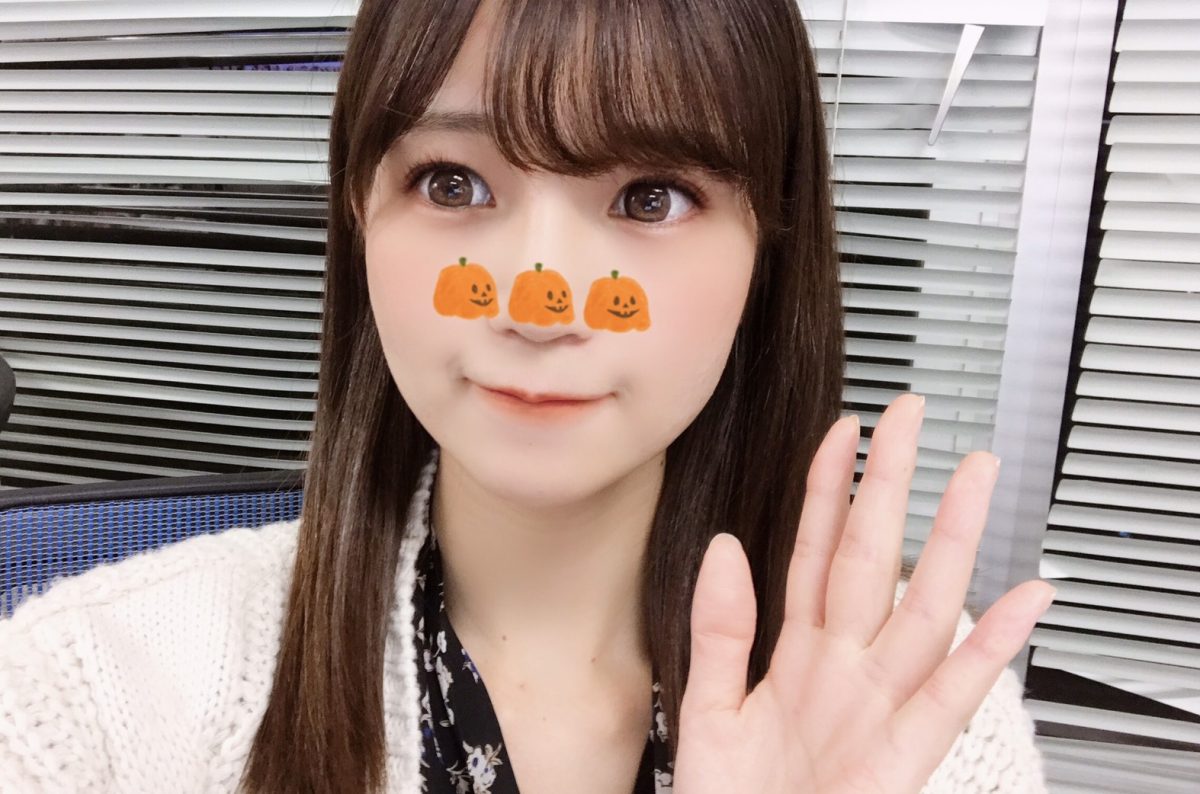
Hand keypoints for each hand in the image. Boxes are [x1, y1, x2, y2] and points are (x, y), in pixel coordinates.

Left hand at [672, 392, 1054, 792]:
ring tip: (974, 476)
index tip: (839, 431)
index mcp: (796, 654)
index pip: (814, 552)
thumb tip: (724, 549)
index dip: (826, 491)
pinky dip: (993, 647)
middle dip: (891, 486)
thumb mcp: (708, 710)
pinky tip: (1026, 599)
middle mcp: (844, 667)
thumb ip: (719, 630)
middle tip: (911, 416)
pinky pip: (953, 692)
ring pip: (923, 606)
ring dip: (951, 541)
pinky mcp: (906, 754)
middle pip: (874, 558)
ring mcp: (880, 705)